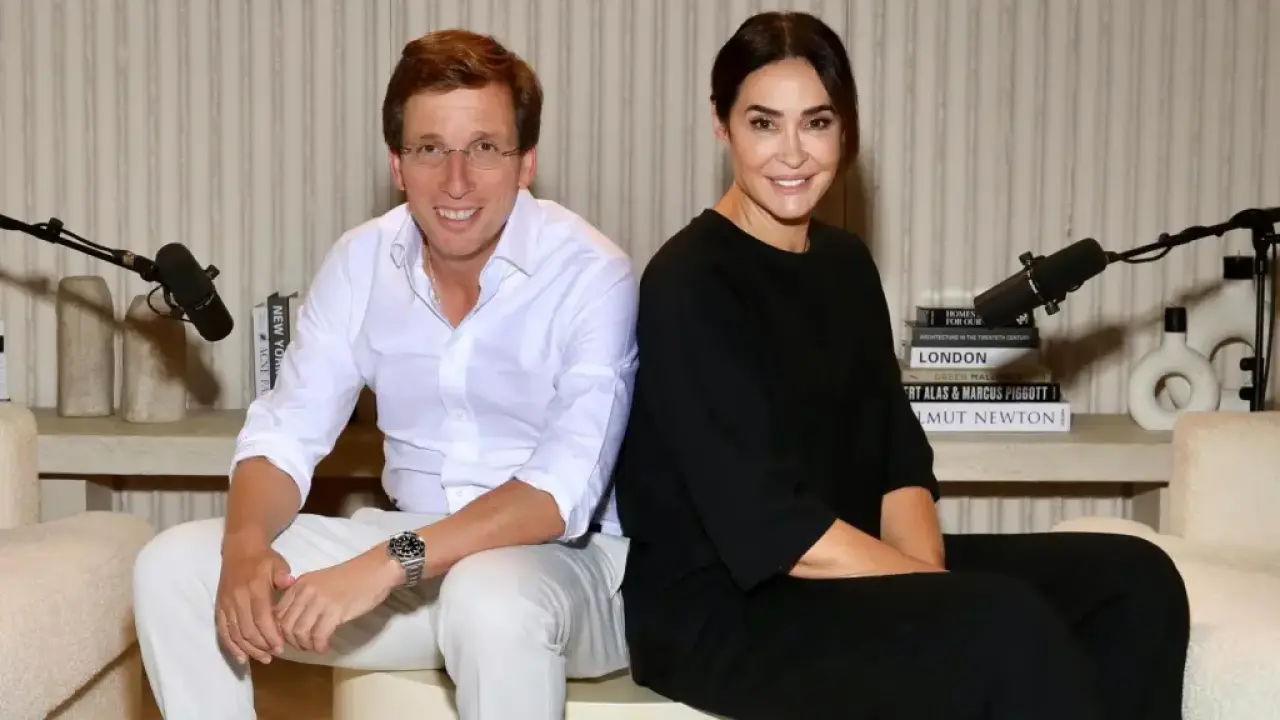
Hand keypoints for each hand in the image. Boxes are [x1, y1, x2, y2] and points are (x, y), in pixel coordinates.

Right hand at [216, 545, 294, 664]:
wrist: (240, 549)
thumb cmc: (263, 559)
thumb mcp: (278, 563)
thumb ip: (283, 575)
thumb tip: (289, 583)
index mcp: (254, 588)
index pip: (261, 617)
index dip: (271, 635)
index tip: (281, 647)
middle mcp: (237, 598)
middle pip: (248, 629)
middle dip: (262, 645)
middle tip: (274, 655)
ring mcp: (226, 604)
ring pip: (235, 633)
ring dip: (248, 649)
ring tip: (263, 658)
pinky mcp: (219, 607)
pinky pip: (223, 631)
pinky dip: (231, 647)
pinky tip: (241, 658)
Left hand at [274, 547, 402, 653]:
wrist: (376, 569)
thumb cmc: (352, 577)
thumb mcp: (321, 583)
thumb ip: (305, 597)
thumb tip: (294, 620)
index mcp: (300, 584)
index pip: (277, 613)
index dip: (280, 631)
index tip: (290, 639)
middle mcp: (306, 591)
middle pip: (285, 625)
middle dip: (291, 642)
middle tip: (303, 647)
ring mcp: (320, 601)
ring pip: (299, 632)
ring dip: (305, 646)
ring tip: (315, 648)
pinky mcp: (335, 611)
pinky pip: (318, 636)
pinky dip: (319, 646)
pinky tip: (325, 647)